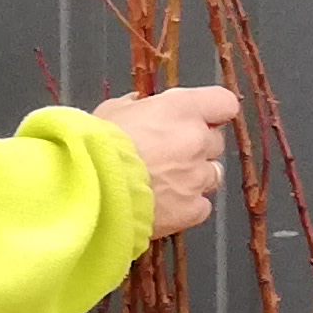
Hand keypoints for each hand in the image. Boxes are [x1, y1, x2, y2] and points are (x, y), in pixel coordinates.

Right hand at [97, 85, 241, 237]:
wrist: (89, 190)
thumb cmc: (96, 147)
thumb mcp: (112, 111)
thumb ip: (136, 107)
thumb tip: (140, 106)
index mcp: (181, 109)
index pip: (223, 103)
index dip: (213, 112)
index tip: (202, 118)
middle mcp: (197, 141)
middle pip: (215, 142)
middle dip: (197, 146)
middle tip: (169, 153)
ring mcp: (197, 177)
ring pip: (212, 175)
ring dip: (194, 177)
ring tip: (164, 183)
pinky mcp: (191, 209)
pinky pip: (201, 206)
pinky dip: (187, 206)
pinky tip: (164, 205)